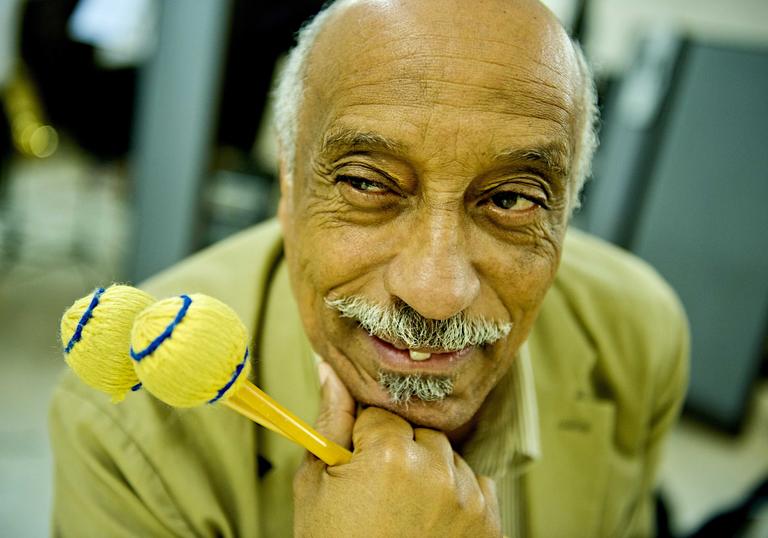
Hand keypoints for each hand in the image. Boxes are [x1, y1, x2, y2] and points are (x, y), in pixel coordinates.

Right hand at [293, 362, 501, 537]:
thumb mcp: (315, 486)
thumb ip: (330, 422)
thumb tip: (331, 371)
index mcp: (391, 456)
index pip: (381, 415)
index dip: (363, 442)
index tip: (356, 472)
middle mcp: (438, 471)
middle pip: (418, 433)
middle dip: (399, 452)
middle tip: (377, 494)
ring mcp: (468, 500)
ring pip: (448, 457)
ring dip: (430, 472)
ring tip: (404, 512)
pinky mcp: (490, 525)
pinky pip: (476, 484)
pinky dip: (457, 495)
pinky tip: (431, 521)